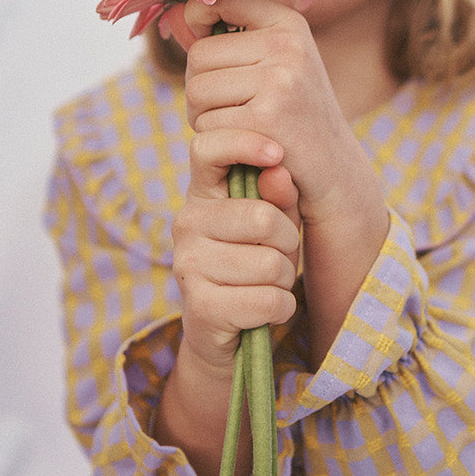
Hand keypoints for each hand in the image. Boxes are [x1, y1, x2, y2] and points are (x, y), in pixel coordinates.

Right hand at [170, 124, 300, 375]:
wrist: (228, 332)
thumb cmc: (256, 263)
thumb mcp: (276, 223)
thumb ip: (280, 195)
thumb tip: (277, 171)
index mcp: (201, 193)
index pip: (206, 147)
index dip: (244, 143)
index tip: (277, 153)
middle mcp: (186, 222)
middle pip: (264, 218)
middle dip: (288, 243)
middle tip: (278, 255)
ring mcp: (188, 265)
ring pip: (271, 264)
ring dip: (285, 280)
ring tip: (269, 283)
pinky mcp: (200, 306)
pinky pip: (268, 301)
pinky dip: (281, 308)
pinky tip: (267, 309)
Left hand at [182, 0, 383, 234]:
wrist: (334, 169)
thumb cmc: (294, 113)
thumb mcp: (281, 61)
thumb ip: (239, 34)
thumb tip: (184, 14)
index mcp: (289, 24)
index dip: (197, 15)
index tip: (202, 35)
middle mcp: (286, 45)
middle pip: (198, 55)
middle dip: (199, 86)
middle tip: (225, 106)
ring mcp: (279, 81)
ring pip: (196, 91)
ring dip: (202, 116)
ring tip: (234, 125)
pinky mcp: (267, 119)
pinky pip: (207, 124)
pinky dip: (216, 140)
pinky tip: (243, 145)